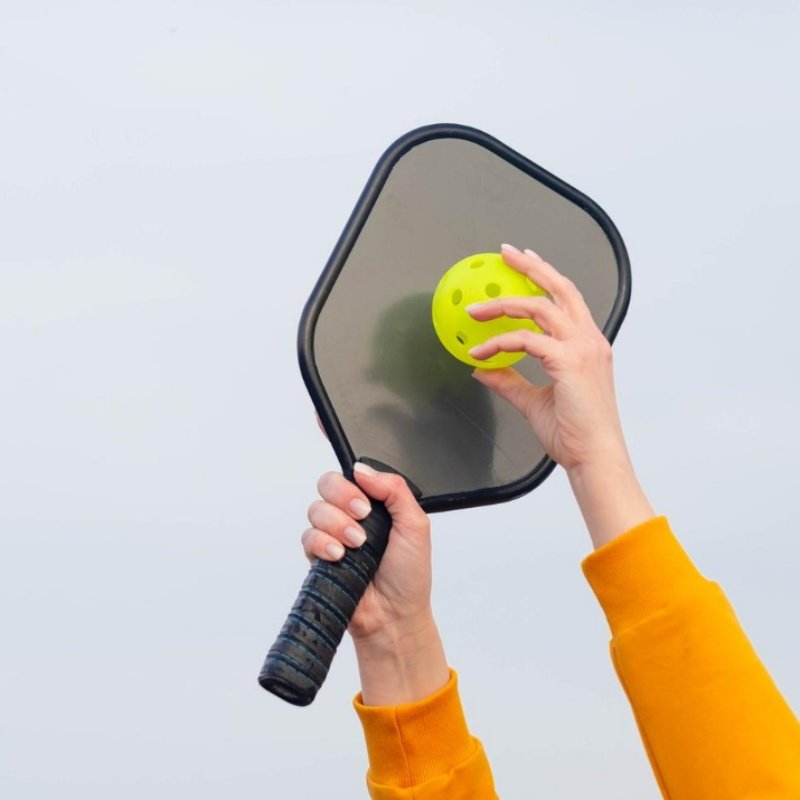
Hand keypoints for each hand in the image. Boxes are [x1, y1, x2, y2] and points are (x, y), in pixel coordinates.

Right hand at [301, 463, 432, 644]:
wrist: (394, 615)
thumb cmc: (408, 574)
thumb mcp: (415, 525)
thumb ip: (394, 489)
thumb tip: (362, 469)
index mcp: (375, 503)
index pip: (353, 474)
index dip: (352, 480)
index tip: (363, 496)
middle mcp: (352, 514)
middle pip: (328, 483)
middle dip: (343, 497)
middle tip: (363, 516)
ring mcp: (334, 534)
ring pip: (316, 509)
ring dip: (337, 524)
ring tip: (357, 545)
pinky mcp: (319, 556)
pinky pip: (307, 536)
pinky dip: (322, 543)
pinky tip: (339, 555)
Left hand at [468, 243, 626, 472]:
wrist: (594, 457)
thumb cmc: (575, 434)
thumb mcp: (535, 402)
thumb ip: (511, 381)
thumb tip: (484, 369)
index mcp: (588, 346)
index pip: (567, 299)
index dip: (545, 277)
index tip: (524, 263)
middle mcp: (589, 340)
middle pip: (560, 288)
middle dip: (531, 266)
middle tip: (505, 253)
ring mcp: (582, 348)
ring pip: (540, 307)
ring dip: (503, 304)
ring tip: (476, 308)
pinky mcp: (569, 361)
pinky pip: (526, 340)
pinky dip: (500, 342)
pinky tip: (481, 351)